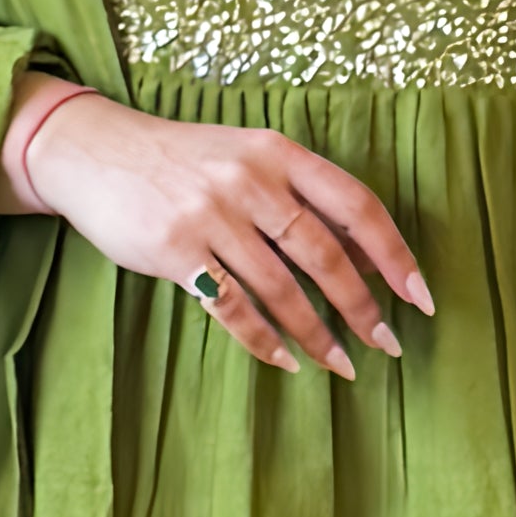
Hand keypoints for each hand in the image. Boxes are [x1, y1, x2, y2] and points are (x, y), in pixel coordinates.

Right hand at [3, 91, 430, 377]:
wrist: (95, 151)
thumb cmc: (182, 161)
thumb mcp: (247, 158)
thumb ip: (299, 198)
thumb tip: (363, 258)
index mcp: (279, 153)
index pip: (355, 206)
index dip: (394, 254)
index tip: (419, 296)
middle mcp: (250, 180)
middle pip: (324, 254)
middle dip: (362, 307)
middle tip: (387, 344)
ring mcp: (211, 214)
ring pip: (282, 288)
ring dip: (317, 334)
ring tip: (341, 365)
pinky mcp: (175, 249)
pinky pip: (233, 306)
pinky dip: (263, 339)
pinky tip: (285, 360)